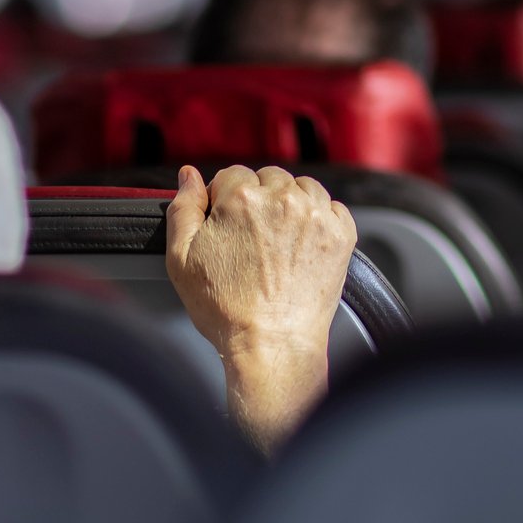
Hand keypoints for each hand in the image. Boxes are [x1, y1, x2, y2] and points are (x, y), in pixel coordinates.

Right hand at [166, 165, 355, 450]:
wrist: (273, 347)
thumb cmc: (226, 311)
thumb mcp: (181, 260)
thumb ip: (183, 209)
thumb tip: (189, 176)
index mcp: (242, 199)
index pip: (232, 175)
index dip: (225, 201)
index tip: (228, 226)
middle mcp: (283, 199)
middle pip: (268, 178)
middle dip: (258, 200)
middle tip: (252, 240)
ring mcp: (316, 215)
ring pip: (301, 187)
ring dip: (290, 204)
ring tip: (278, 241)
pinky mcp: (341, 234)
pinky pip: (331, 207)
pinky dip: (319, 218)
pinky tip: (303, 244)